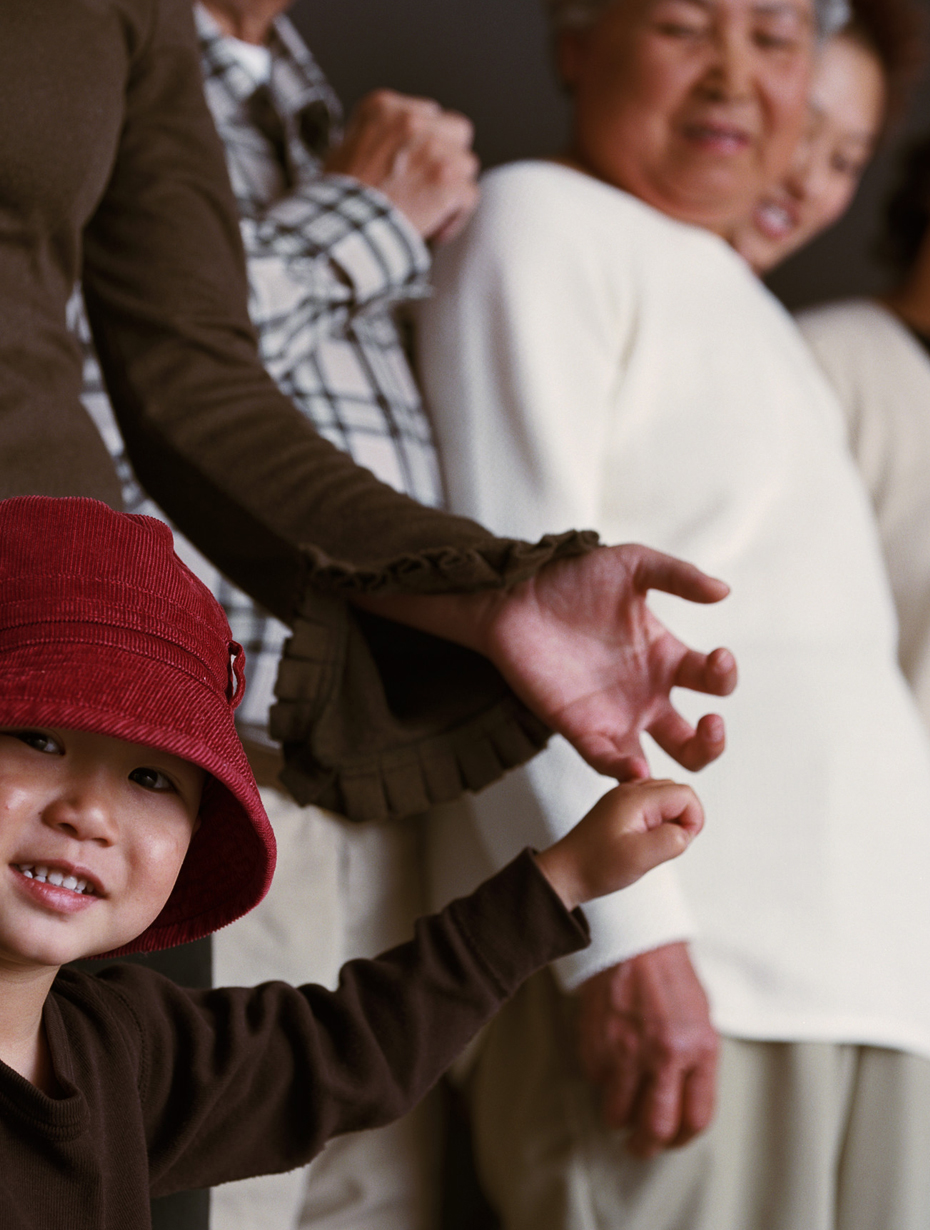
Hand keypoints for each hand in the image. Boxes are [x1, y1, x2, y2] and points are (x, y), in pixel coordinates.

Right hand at [324, 90, 479, 242]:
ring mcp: (434, 150)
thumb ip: (378, 137)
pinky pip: (469, 194)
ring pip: (466, 163)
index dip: (427, 141)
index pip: (427, 114)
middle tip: (433, 180)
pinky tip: (438, 227)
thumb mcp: (346, 146)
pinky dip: (457, 215)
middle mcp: (413, 121)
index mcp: (385, 107)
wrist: (344, 224)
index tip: (419, 161)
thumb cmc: (341, 194)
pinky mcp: (448, 180)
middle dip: (450, 154)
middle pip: (457, 130)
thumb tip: (392, 148)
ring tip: (432, 207)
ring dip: (454, 186)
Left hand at [481, 544, 736, 779]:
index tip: (717, 656)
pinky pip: (605, 761)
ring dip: (682, 763)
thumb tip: (723, 590)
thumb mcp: (632, 565)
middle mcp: (644, 695)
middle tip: (711, 721)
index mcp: (663, 658)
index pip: (712, 682)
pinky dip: (624, 770)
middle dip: (713, 740)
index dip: (723, 675)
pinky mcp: (577, 728)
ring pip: (657, 764)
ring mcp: (612, 716)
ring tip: (690, 743)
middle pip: (694, 741)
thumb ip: (677, 575)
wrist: (515, 591)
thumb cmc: (572, 577)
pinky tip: (637, 767)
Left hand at [535, 779, 702, 910]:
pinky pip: (651, 808)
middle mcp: (629, 790)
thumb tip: (685, 831)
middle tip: (664, 846)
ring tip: (652, 846)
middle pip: (676, 792)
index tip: (679, 843)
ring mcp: (623, 799)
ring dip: (669, 822)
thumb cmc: (595, 866)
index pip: (685, 793)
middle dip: (682, 819)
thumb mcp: (641, 857)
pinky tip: (643, 842)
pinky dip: (656, 824)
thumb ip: (672, 840)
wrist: (564, 873)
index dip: (693, 819)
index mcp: (635, 797)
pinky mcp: (619, 809)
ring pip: (664, 799)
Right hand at [578, 943, 718, 1156]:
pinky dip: (600, 1081)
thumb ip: (697, 1061)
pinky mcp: (595, 1042)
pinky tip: (608, 1065)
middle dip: (646, 1146)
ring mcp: (626, 1051)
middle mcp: (664, 1056)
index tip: (673, 1139)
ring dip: (618, 1117)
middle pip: (654, 1128)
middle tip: (640, 1146)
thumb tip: (685, 1102)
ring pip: (617, 1113)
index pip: (695, 1118)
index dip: (683, 1138)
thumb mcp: (702, 1018)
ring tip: (620, 1108)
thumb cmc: (672, 976)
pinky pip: (595, 1081)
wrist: (634, 941)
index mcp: (699, 1049)